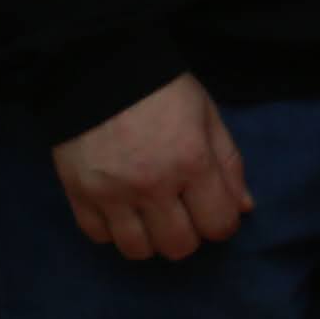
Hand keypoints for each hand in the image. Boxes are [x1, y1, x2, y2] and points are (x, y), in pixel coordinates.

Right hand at [54, 74, 251, 261]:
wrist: (98, 68)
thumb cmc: (162, 89)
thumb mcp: (207, 116)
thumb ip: (228, 164)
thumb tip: (242, 208)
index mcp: (191, 161)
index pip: (217, 224)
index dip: (222, 224)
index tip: (215, 213)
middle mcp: (152, 184)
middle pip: (178, 246)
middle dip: (189, 236)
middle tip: (184, 214)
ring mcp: (111, 193)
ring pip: (137, 250)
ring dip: (150, 239)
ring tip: (152, 216)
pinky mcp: (77, 194)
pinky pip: (99, 236)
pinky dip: (113, 230)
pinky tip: (121, 210)